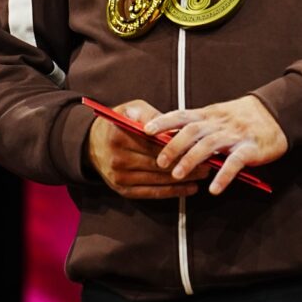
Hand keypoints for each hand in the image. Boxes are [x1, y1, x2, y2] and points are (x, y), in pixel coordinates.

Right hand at [86, 99, 210, 199]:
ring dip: (183, 179)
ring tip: (204, 174)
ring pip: (158, 180)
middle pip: (159, 164)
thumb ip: (153, 116)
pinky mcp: (123, 190)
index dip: (180, 146)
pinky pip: (151, 193)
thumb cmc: (119, 122)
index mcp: (120, 137)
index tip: (200, 146)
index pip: (155, 145)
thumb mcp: (133, 109)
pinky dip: (172, 192)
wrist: (92, 143)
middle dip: (186, 164)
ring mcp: (120, 178)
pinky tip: (189, 188)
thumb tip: (176, 127)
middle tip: (209, 163)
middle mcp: (118, 160)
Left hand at [144, 95, 287, 195]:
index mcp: (208, 115)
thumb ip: (196, 125)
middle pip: (192, 131)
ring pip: (209, 145)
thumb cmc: (240, 118)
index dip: (163, 121)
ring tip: (178, 175)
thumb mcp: (217, 115)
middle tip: (159, 162)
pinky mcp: (250, 148)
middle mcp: (219, 123)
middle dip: (173, 146)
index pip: (182, 115)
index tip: (145, 130)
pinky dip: (223, 176)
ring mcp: (234, 135)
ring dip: (192, 160)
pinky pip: (235, 162)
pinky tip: (214, 189)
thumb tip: (168, 136)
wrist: (275, 114)